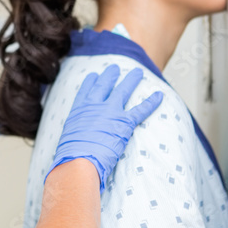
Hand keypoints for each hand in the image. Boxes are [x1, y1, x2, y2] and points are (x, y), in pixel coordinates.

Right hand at [46, 65, 162, 189]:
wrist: (79, 160)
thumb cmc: (71, 155)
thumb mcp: (67, 138)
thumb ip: (74, 133)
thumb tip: (73, 143)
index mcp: (79, 110)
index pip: (85, 91)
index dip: (91, 82)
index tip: (94, 75)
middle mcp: (94, 106)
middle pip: (104, 85)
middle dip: (110, 75)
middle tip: (115, 68)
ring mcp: (110, 112)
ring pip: (123, 91)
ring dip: (131, 80)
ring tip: (137, 72)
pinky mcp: (124, 122)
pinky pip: (141, 110)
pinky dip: (151, 102)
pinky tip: (159, 95)